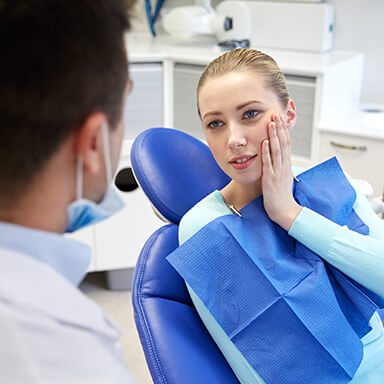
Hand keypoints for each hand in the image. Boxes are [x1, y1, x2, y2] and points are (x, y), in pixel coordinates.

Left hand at [261, 114, 301, 230]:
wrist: (284, 211)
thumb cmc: (282, 196)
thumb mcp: (282, 178)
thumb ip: (281, 166)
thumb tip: (280, 156)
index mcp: (286, 165)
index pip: (286, 144)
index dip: (283, 131)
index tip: (280, 119)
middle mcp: (284, 166)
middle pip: (283, 143)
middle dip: (279, 129)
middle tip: (276, 114)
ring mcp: (277, 172)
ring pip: (277, 150)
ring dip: (273, 136)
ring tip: (271, 123)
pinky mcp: (270, 179)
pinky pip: (268, 164)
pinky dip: (266, 152)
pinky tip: (264, 142)